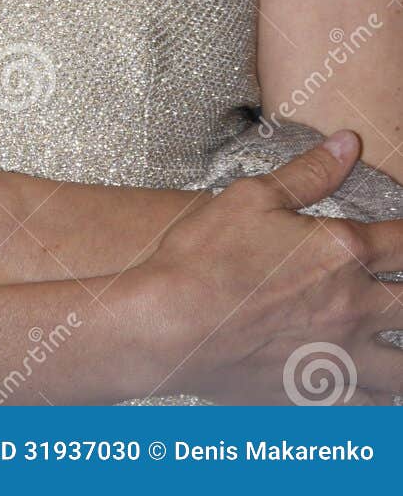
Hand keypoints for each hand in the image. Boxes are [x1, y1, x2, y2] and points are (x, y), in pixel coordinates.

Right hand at [130, 129, 402, 403]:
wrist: (170, 326)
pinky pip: (370, 407)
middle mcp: (353, 307)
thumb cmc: (206, 257)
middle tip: (400, 292)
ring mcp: (339, 357)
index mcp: (343, 252)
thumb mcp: (252, 196)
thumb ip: (309, 172)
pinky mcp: (317, 394)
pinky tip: (378, 391)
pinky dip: (381, 399)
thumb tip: (349, 143)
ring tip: (397, 345)